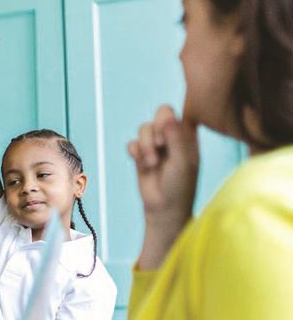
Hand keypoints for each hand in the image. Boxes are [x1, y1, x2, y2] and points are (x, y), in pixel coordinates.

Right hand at [128, 105, 199, 268]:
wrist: (164, 207)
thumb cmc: (180, 185)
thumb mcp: (182, 161)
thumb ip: (176, 137)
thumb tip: (168, 116)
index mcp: (188, 134)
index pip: (175, 112)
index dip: (166, 121)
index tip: (167, 138)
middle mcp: (172, 136)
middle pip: (157, 115)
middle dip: (154, 132)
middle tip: (159, 147)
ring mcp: (156, 145)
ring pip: (143, 129)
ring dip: (145, 145)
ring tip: (152, 163)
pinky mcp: (142, 155)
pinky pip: (132, 143)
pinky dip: (135, 152)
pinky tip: (142, 164)